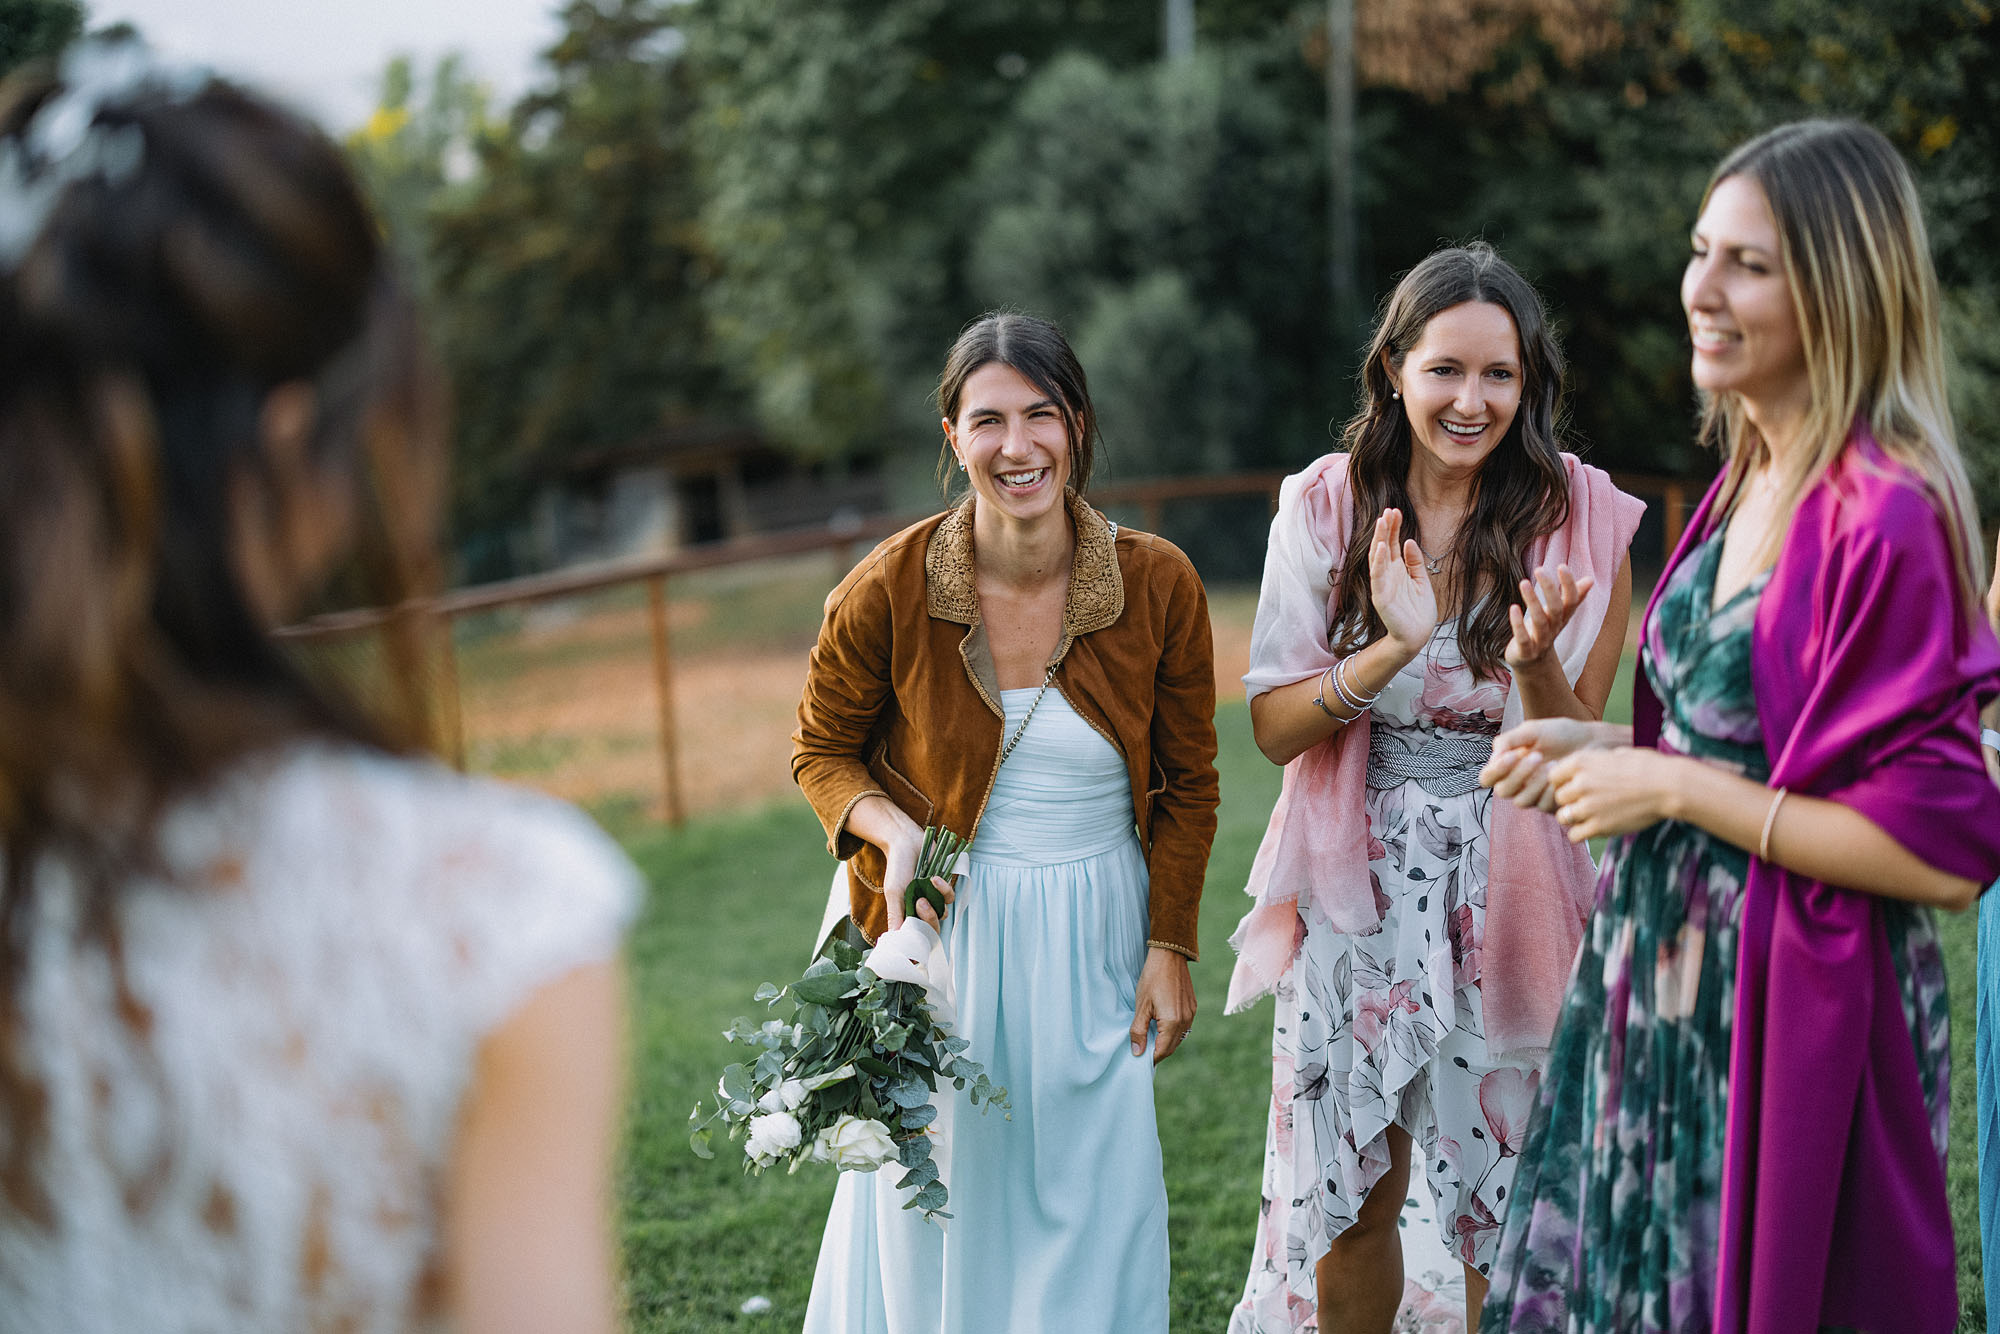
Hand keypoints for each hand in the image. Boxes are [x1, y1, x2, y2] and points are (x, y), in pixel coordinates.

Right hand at [866, 800, 954, 930]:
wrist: (907, 842)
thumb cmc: (897, 867)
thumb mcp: (893, 892)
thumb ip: (895, 914)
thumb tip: (894, 937)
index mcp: (907, 913)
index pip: (916, 935)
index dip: (919, 938)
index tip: (916, 931)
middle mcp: (921, 909)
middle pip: (932, 928)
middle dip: (929, 919)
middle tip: (921, 903)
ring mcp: (933, 899)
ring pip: (942, 914)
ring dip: (936, 903)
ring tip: (926, 887)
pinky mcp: (944, 887)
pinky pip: (949, 897)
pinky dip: (944, 888)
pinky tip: (934, 878)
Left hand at [1131, 947, 1194, 1062]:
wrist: (1170, 955)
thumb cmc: (1153, 978)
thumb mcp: (1141, 1005)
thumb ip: (1138, 1031)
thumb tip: (1137, 1052)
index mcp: (1172, 1022)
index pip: (1163, 1051)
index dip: (1151, 1058)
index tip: (1140, 1059)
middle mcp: (1185, 1021)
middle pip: (1172, 1046)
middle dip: (1158, 1051)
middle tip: (1143, 1050)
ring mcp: (1191, 1014)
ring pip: (1179, 1037)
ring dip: (1166, 1041)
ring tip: (1150, 1038)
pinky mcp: (1192, 1007)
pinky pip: (1183, 1026)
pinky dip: (1172, 1031)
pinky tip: (1160, 1025)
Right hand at [1367, 508, 1437, 655]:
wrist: (1417, 636)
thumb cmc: (1418, 611)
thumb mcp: (1421, 581)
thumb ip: (1415, 562)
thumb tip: (1409, 541)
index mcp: (1396, 570)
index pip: (1392, 544)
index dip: (1393, 527)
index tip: (1395, 511)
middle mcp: (1387, 575)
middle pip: (1384, 546)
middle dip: (1386, 528)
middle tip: (1389, 510)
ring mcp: (1382, 585)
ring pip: (1378, 558)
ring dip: (1379, 540)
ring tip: (1383, 522)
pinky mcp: (1381, 597)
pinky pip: (1378, 577)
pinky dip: (1379, 562)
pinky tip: (1381, 547)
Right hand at [1479, 718, 1626, 810]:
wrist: (1591, 741)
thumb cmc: (1560, 733)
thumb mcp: (1532, 730)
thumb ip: (1509, 740)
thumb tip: (1493, 758)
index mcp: (1508, 765)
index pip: (1488, 778)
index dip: (1496, 770)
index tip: (1514, 754)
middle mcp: (1517, 783)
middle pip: (1503, 791)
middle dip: (1519, 774)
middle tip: (1537, 756)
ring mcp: (1534, 795)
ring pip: (1522, 801)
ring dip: (1535, 783)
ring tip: (1553, 764)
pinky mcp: (1551, 804)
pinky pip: (1543, 806)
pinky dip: (1550, 790)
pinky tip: (1561, 775)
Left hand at [1504, 564, 1594, 669]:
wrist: (1532, 663)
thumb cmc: (1544, 630)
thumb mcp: (1559, 614)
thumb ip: (1574, 597)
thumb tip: (1591, 579)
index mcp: (1563, 618)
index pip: (1571, 601)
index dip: (1569, 585)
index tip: (1562, 566)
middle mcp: (1554, 628)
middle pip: (1556, 609)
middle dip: (1549, 589)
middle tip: (1540, 569)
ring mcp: (1541, 641)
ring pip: (1540, 621)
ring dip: (1532, 601)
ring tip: (1524, 582)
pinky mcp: (1526, 651)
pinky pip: (1523, 638)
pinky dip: (1518, 624)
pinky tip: (1513, 608)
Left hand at [1546, 746, 1685, 841]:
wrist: (1668, 786)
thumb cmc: (1648, 766)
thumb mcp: (1617, 754)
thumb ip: (1595, 763)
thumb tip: (1588, 767)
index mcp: (1582, 762)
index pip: (1553, 776)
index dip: (1564, 783)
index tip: (1576, 786)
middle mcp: (1580, 783)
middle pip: (1558, 798)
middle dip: (1570, 801)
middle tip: (1587, 802)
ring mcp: (1588, 806)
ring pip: (1562, 817)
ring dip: (1574, 818)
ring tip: (1591, 816)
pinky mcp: (1599, 826)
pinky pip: (1574, 836)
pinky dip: (1582, 834)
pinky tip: (1596, 828)